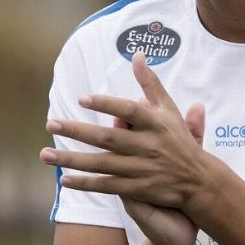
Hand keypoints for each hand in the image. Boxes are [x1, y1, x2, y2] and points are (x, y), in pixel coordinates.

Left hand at [40, 52, 206, 244]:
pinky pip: (107, 185)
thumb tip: (137, 55)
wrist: (197, 180)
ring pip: (102, 163)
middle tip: (51, 124)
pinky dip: (87, 183)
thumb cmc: (179, 139)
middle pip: (109, 138)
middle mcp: (148, 145)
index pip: (129, 111)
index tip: (82, 98)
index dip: (107, 104)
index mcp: (155, 123)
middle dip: (78, 131)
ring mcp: (142, 169)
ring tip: (46, 154)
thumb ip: (151, 83)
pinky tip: (65, 180)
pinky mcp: (138, 189)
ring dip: (72, 159)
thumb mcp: (169, 109)